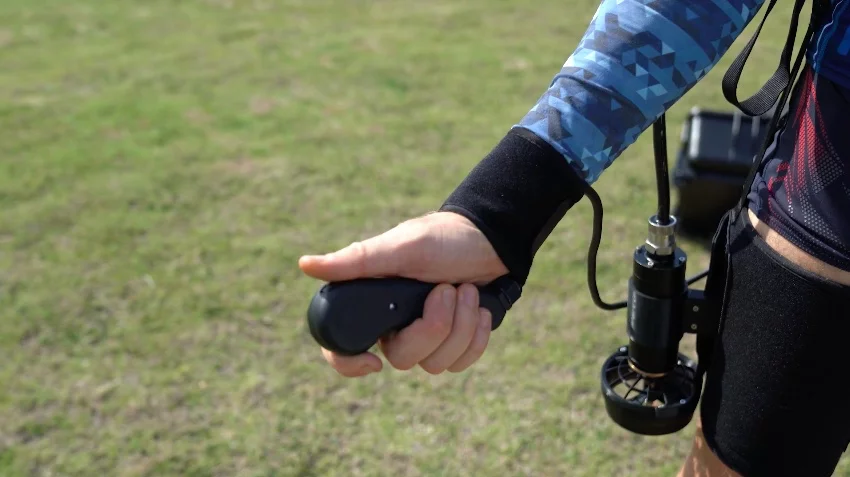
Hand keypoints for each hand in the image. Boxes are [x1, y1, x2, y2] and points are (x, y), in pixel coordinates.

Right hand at [298, 211, 508, 376]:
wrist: (490, 241)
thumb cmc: (442, 238)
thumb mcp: (401, 247)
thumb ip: (357, 261)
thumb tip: (306, 265)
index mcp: (373, 304)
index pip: (342, 349)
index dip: (349, 364)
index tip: (374, 361)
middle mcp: (394, 326)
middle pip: (404, 359)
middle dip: (434, 325)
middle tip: (447, 289)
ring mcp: (425, 338)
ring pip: (436, 363)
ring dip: (462, 325)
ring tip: (468, 290)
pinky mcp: (453, 344)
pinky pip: (461, 362)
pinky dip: (477, 336)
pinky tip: (481, 309)